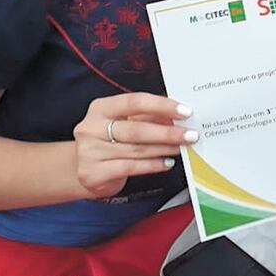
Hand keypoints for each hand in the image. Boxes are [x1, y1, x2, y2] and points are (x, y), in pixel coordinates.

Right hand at [73, 93, 196, 198]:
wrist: (85, 168)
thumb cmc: (111, 140)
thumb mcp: (125, 122)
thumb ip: (148, 116)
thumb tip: (179, 115)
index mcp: (101, 108)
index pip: (135, 102)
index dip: (162, 106)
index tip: (185, 111)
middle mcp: (91, 128)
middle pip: (137, 129)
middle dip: (168, 132)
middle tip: (190, 134)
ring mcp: (89, 151)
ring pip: (136, 149)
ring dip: (164, 149)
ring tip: (182, 148)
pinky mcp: (93, 173)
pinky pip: (130, 167)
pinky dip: (152, 165)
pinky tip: (166, 163)